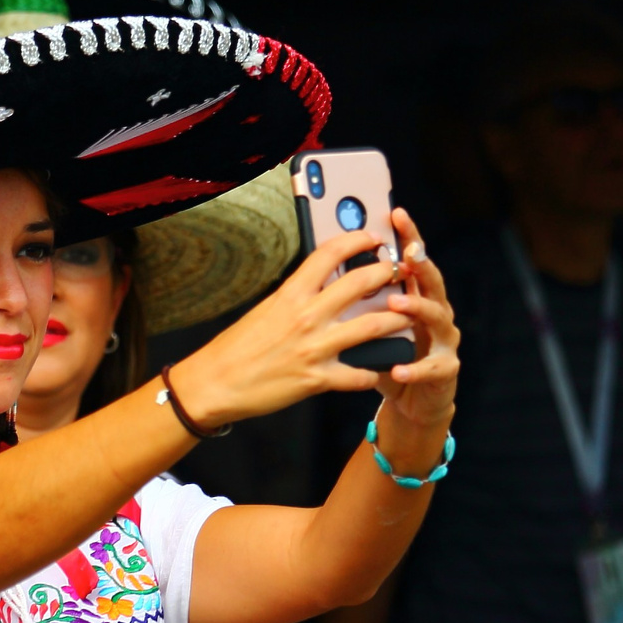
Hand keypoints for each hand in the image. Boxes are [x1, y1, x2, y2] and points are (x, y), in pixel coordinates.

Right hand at [172, 226, 424, 426]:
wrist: (214, 383)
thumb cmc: (235, 348)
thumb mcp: (265, 309)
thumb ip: (295, 296)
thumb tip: (318, 285)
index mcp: (290, 294)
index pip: (329, 254)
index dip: (356, 240)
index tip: (371, 238)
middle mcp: (306, 316)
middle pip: (360, 283)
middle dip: (387, 273)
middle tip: (398, 273)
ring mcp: (315, 348)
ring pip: (373, 326)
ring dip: (397, 320)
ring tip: (408, 316)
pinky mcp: (318, 379)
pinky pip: (358, 375)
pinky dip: (371, 373)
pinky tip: (376, 370)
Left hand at [368, 209, 460, 434]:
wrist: (413, 402)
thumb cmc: (390, 358)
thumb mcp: (372, 328)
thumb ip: (361, 304)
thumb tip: (330, 273)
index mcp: (418, 298)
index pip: (414, 261)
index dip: (409, 237)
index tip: (396, 214)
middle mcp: (436, 313)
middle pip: (433, 282)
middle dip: (422, 265)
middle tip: (406, 254)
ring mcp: (444, 342)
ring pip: (438, 318)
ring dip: (417, 309)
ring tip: (397, 304)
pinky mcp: (445, 371)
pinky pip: (432, 368)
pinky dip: (415, 368)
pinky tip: (399, 367)